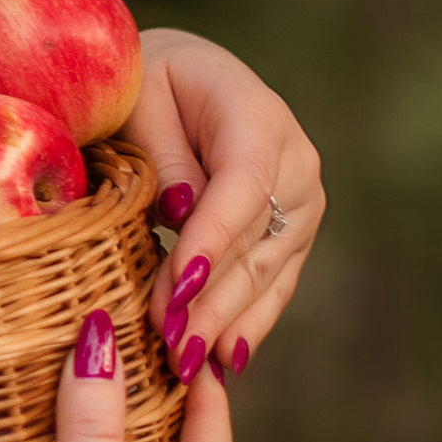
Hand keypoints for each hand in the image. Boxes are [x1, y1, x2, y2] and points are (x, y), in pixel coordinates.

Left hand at [130, 28, 324, 381]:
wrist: (182, 78)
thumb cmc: (147, 84)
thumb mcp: (141, 99)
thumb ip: (164, 153)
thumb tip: (183, 211)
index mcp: (258, 116)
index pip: (242, 185)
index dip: (213, 238)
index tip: (180, 286)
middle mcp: (295, 163)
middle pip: (256, 240)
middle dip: (211, 297)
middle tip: (169, 342)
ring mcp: (301, 204)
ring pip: (265, 272)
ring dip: (225, 321)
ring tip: (186, 363)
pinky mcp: (292, 236)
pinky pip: (272, 284)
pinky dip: (246, 322)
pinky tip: (226, 358)